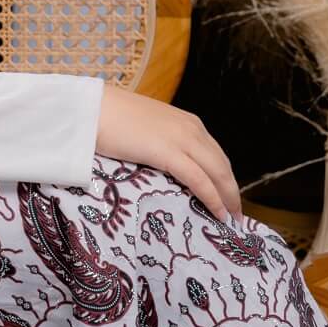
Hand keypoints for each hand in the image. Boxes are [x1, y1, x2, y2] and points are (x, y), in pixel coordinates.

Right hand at [94, 83, 243, 222]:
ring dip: (228, 198)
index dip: (224, 176)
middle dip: (232, 190)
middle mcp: (192, 129)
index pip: (216, 153)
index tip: (227, 195)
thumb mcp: (147, 127)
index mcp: (187, 121)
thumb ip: (162, 140)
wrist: (91, 108)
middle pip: (222, 165)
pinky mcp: (170, 154)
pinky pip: (200, 180)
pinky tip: (219, 214)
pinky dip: (213, 199)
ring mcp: (182, 140)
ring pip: (218, 173)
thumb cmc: (110, 117)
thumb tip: (165, 161)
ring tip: (231, 218)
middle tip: (236, 213)